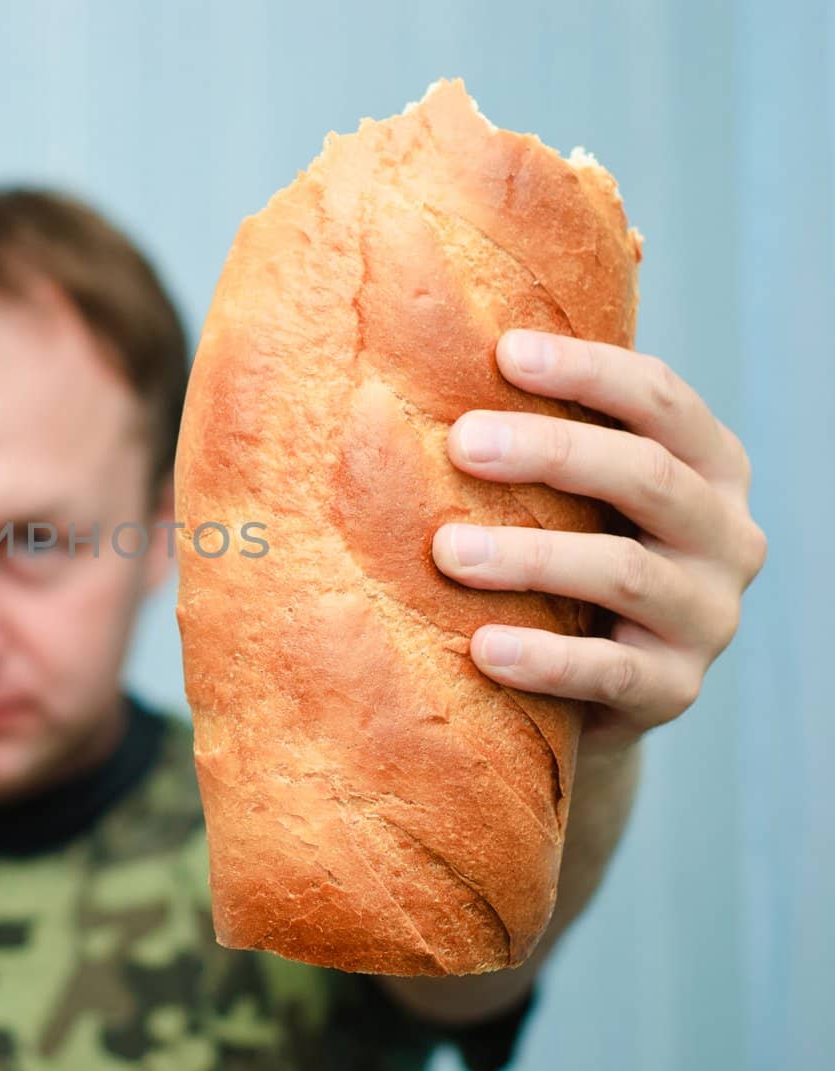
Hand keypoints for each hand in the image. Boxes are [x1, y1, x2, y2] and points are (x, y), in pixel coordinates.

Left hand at [432, 330, 766, 754]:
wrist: (591, 691)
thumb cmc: (566, 558)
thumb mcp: (571, 495)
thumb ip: (540, 438)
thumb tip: (425, 353)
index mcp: (709, 465)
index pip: (660, 399)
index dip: (587, 370)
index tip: (504, 351)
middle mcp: (727, 534)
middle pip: (645, 475)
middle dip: (551, 451)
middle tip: (461, 442)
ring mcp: (708, 616)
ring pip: (624, 573)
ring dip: (530, 557)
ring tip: (448, 550)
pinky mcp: (674, 689)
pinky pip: (608, 672)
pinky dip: (544, 659)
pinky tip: (482, 648)